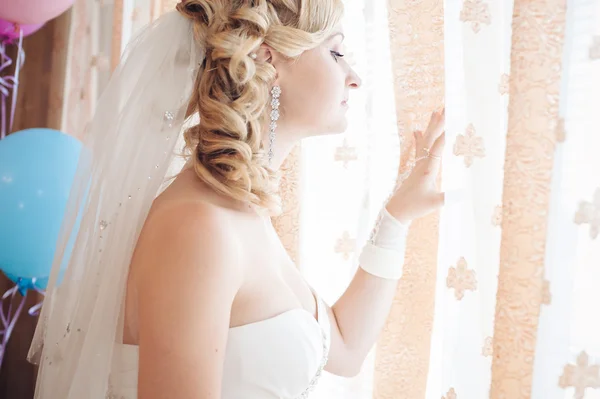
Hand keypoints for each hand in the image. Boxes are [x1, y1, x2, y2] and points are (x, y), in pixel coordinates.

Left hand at [386, 109, 445, 223]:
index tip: (452, 122)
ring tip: (435, 111)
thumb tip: (463, 194)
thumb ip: (448, 198)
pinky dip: (418, 138)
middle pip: (431, 139)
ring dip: (430, 126)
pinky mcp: (415, 167)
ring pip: (425, 140)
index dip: (445, 136)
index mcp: (427, 170)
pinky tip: (416, 130)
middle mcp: (421, 163)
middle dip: (439, 123)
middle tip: (445, 108)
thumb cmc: (415, 207)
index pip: (437, 149)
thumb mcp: (434, 204)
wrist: (396, 209)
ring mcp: (417, 164)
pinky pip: (418, 148)